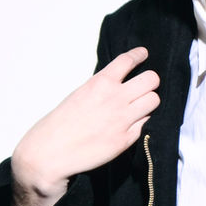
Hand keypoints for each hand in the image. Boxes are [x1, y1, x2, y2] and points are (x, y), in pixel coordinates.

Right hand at [10, 47, 159, 205]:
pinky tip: (132, 123)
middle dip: (151, 81)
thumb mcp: (80, 94)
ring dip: (149, 101)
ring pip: (154, 100)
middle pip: (152, 79)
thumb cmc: (61, 123)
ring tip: (141, 105)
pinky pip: (146, 123)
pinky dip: (141, 122)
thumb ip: (102, 87)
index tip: (143, 54)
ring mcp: (123, 119)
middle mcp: (115, 98)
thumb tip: (121, 83)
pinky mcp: (126, 139)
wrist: (51, 152)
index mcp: (100, 83)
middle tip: (145, 86)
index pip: (128, 60)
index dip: (139, 55)